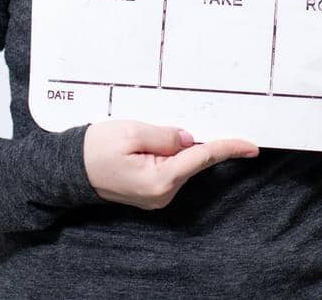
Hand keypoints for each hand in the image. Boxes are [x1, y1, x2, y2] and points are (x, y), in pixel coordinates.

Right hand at [83, 120, 258, 209]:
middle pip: (193, 159)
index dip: (228, 148)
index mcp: (160, 180)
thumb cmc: (95, 149)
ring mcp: (158, 196)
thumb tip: (190, 139)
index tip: (252, 146)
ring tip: (141, 136)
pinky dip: (168, 154)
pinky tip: (150, 144)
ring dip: (174, 146)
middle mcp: (163, 194)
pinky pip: (170, 168)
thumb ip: (166, 135)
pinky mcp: (152, 192)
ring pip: (182, 163)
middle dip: (190, 139)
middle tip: (162, 126)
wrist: (69, 169)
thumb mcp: (132, 132)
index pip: (202, 158)